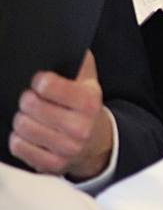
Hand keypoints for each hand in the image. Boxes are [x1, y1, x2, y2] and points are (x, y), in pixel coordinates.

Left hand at [9, 51, 112, 180]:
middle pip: (29, 105)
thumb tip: (66, 44)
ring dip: (22, 120)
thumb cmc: (85, 107)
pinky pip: (18, 146)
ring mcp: (66, 148)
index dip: (39, 81)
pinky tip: (31, 134)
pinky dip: (20, 139)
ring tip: (32, 117)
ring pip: (22, 126)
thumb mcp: (89, 81)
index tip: (41, 82)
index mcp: (89, 101)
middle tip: (33, 101)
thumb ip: (78, 62)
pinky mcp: (52, 165)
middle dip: (27, 100)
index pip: (47, 85)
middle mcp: (80, 127)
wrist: (97, 142)